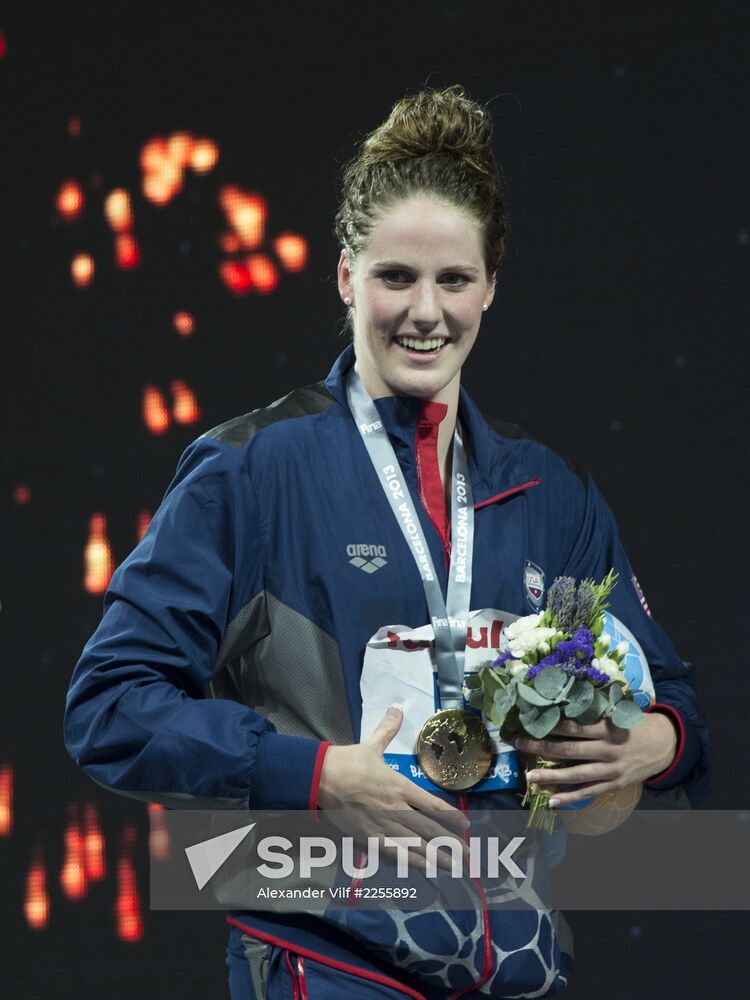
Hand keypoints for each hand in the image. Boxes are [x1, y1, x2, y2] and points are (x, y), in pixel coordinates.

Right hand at [318, 704, 468, 869]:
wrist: (322, 778)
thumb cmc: (348, 762)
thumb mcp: (371, 744)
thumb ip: (388, 730)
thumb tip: (397, 708)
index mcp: (400, 787)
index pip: (433, 805)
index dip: (451, 817)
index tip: (466, 825)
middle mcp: (396, 809)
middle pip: (429, 829)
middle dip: (450, 843)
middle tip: (466, 854)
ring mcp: (383, 825)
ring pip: (415, 845)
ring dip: (435, 857)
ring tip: (452, 866)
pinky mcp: (368, 837)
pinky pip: (393, 853)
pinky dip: (409, 861)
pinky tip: (421, 868)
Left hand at [515, 712, 677, 808]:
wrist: (666, 745)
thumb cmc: (636, 724)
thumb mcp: (619, 713)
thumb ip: (595, 713)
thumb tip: (564, 702)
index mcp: (607, 728)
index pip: (574, 727)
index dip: (551, 725)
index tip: (530, 721)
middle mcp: (608, 749)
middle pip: (570, 749)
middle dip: (542, 746)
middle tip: (519, 744)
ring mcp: (611, 770)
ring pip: (577, 774)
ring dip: (552, 775)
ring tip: (530, 777)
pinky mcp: (614, 785)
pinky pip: (589, 792)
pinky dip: (570, 798)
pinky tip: (552, 801)